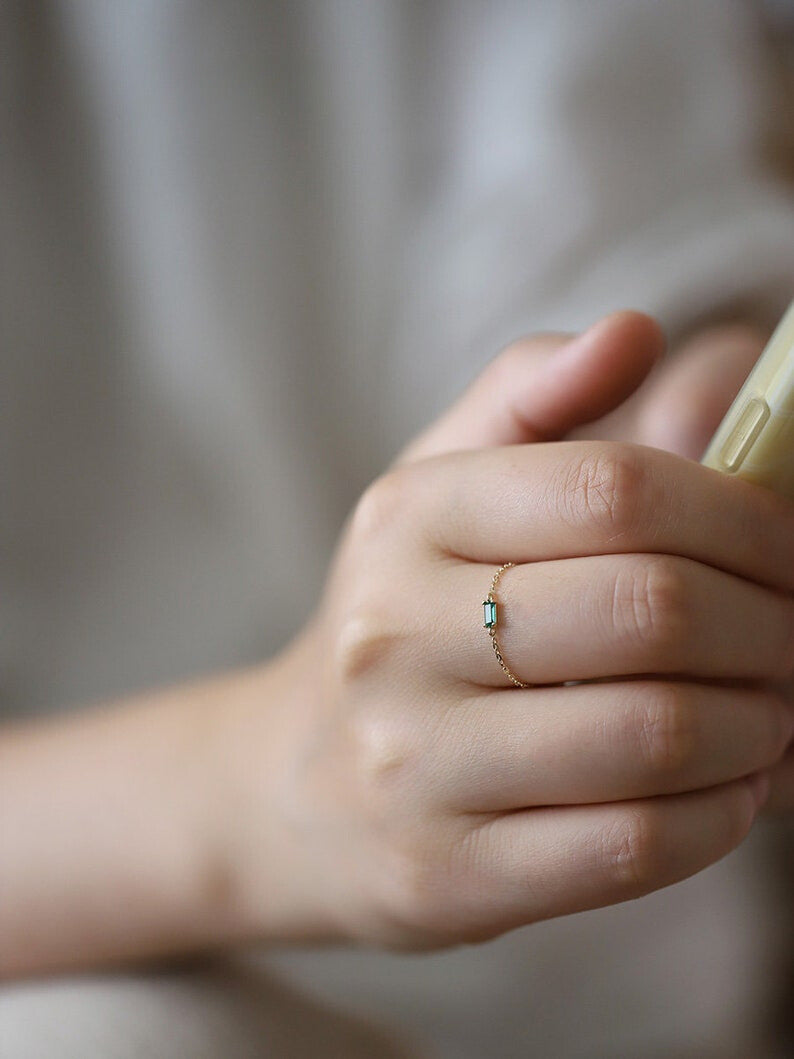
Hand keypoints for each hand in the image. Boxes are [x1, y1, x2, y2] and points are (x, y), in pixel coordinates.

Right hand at [266, 312, 793, 949]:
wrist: (292, 786)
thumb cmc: (398, 621)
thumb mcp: (434, 490)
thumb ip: (533, 396)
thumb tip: (636, 330)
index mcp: (408, 519)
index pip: (615, 489)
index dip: (743, 515)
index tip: (784, 545)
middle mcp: (396, 637)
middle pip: (652, 609)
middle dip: (772, 623)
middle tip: (793, 634)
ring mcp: (416, 765)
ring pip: (656, 734)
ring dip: (760, 724)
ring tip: (771, 711)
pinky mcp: (449, 873)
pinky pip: (631, 846)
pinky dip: (721, 816)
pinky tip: (731, 788)